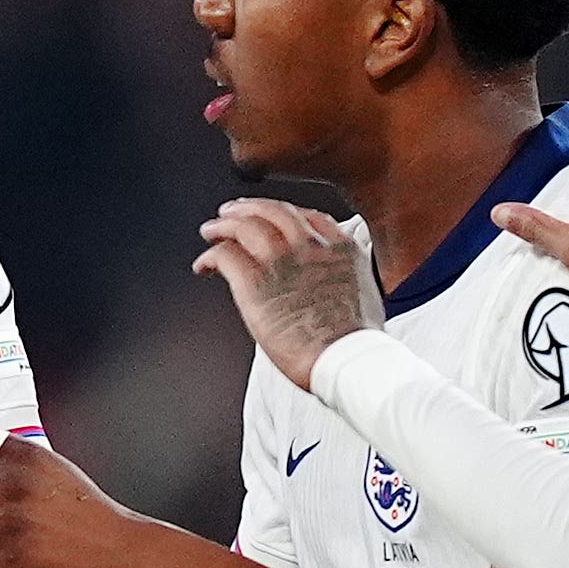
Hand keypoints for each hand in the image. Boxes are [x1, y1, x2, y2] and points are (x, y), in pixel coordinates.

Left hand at [194, 198, 383, 390]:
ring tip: (211, 231)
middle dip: (248, 209)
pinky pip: (224, 256)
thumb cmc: (354, 342)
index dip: (283, 214)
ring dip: (223, 226)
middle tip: (231, 212)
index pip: (307, 216)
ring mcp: (280, 261)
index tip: (271, 218)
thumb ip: (345, 278)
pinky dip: (210, 257)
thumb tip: (336, 286)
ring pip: (244, 226)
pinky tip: (204, 266)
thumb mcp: (364, 295)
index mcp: (339, 248)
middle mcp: (309, 246)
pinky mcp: (254, 282)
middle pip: (273, 212)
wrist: (344, 358)